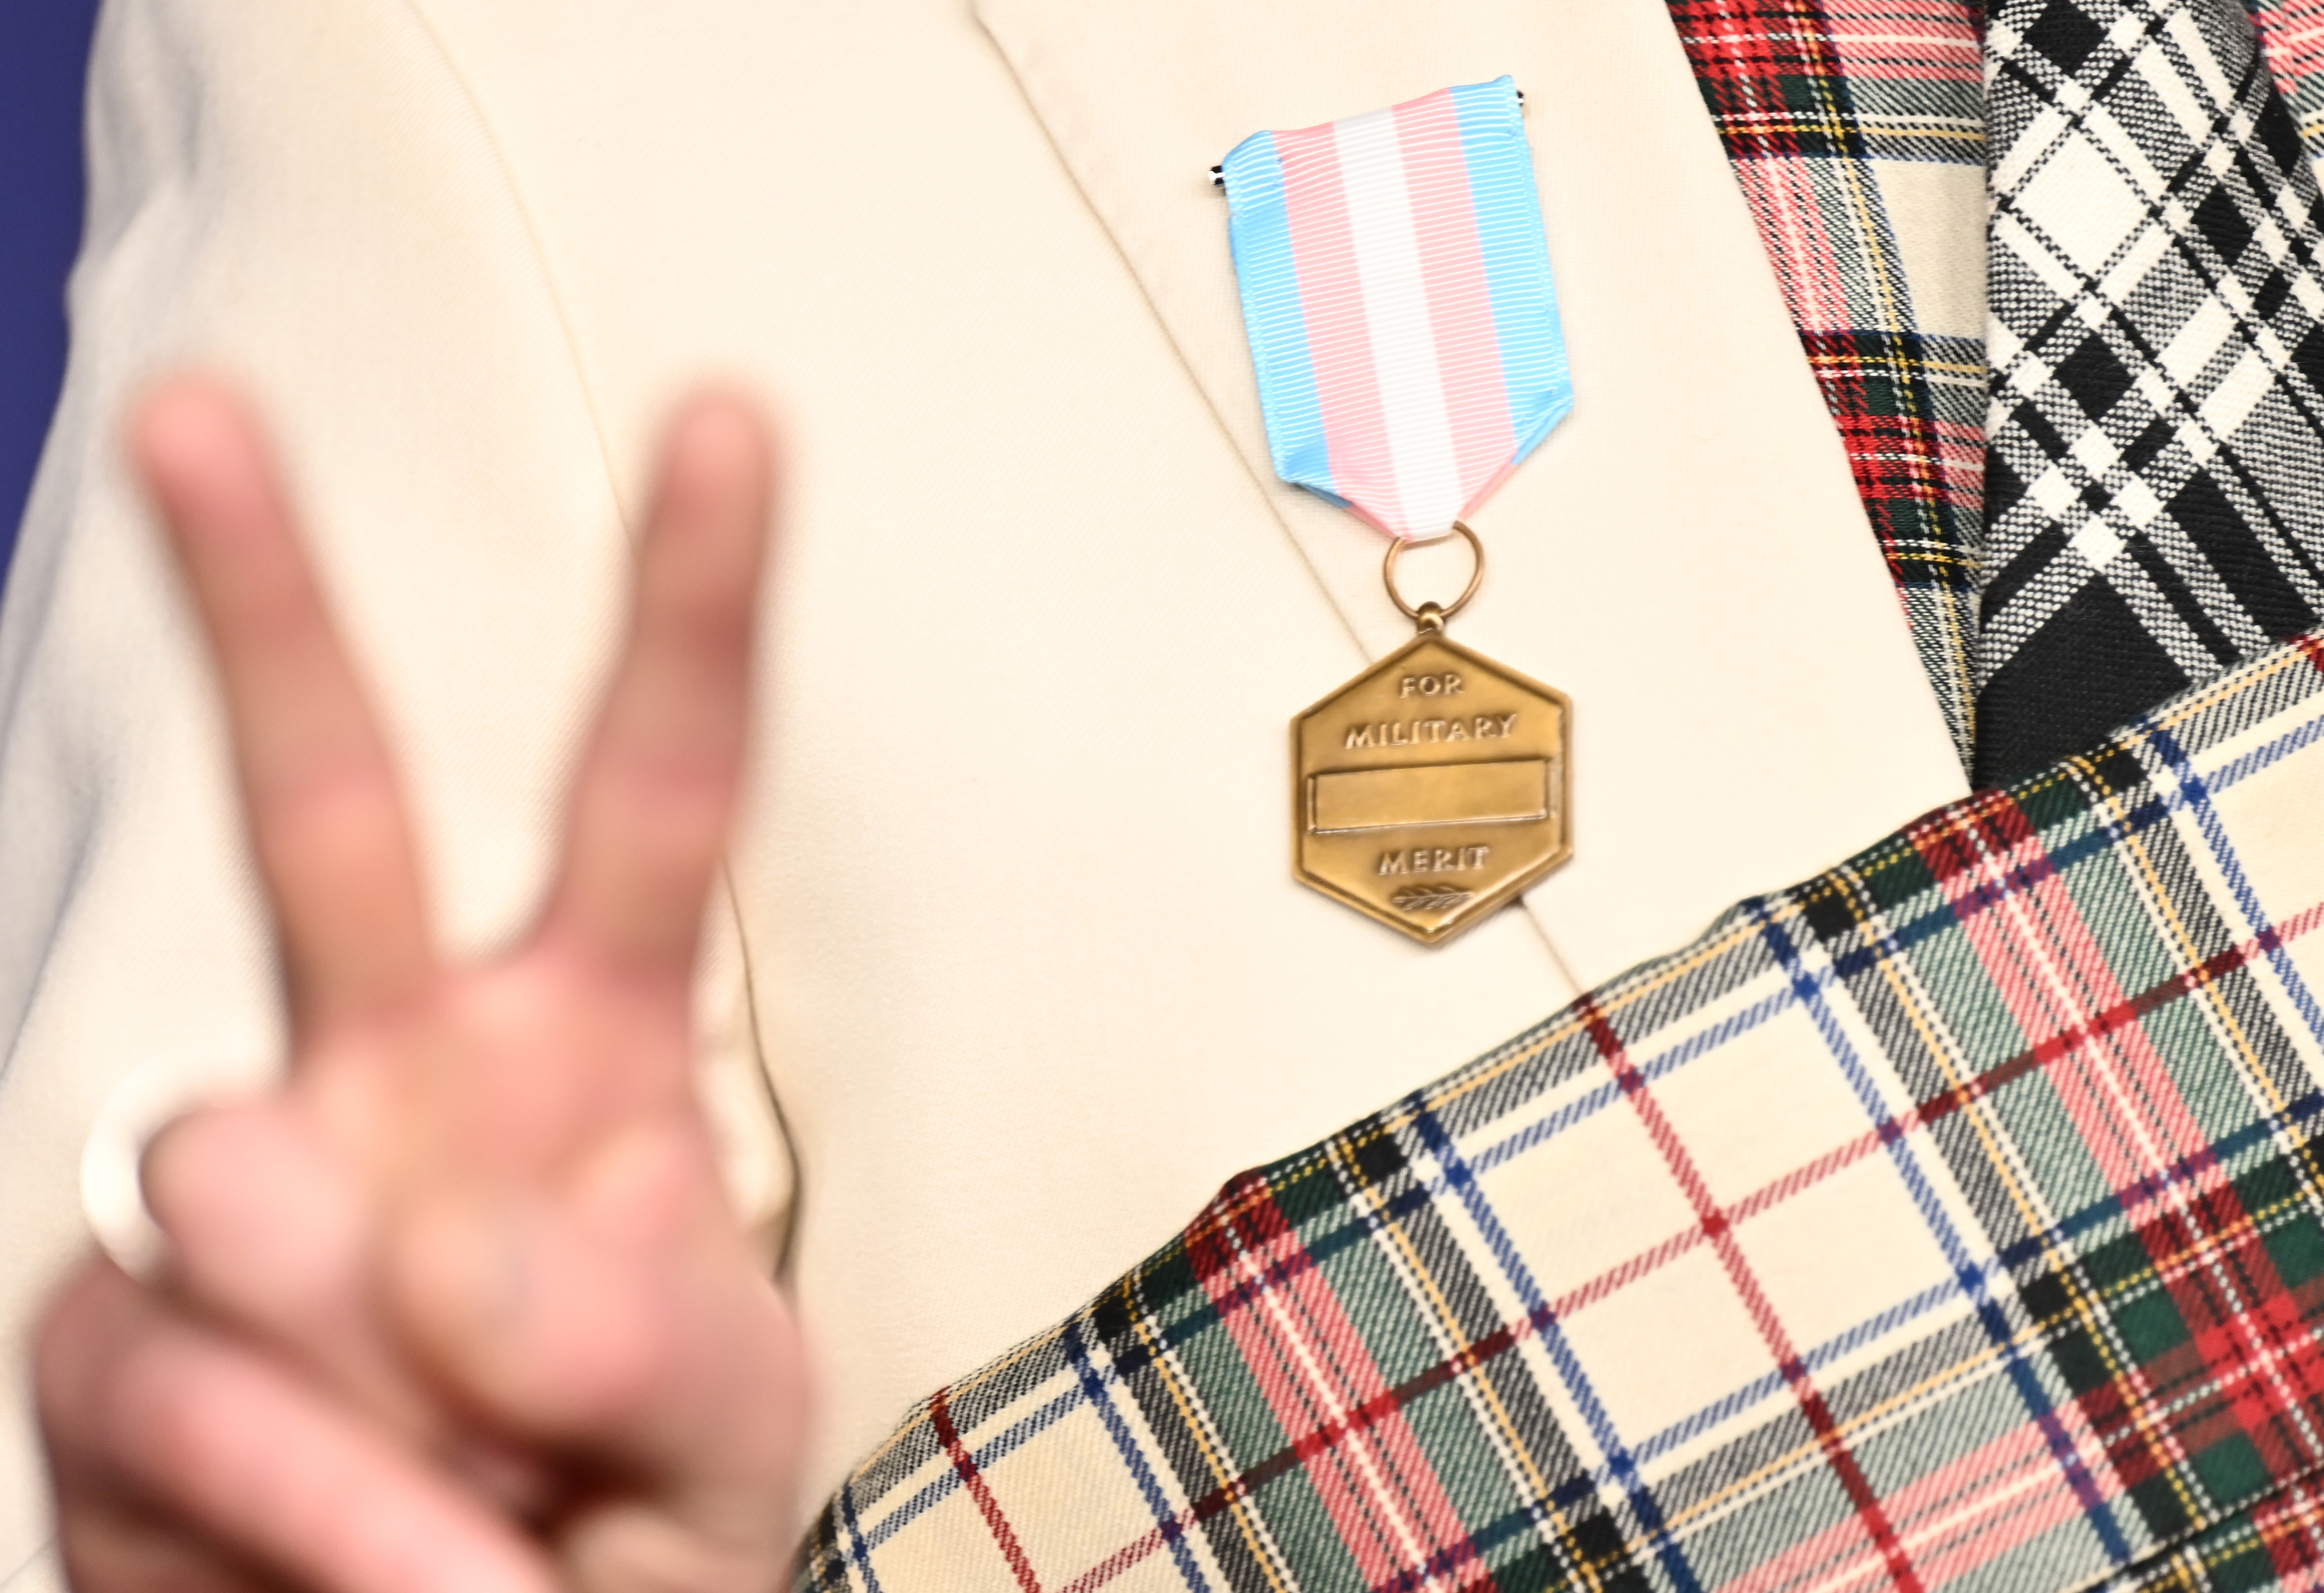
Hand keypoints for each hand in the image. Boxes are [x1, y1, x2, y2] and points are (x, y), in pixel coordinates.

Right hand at [34, 380, 806, 1592]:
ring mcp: (236, 1194)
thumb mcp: (719, 1436)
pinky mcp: (115, 1338)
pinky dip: (314, 1504)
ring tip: (489, 1525)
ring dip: (383, 1391)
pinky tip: (381, 1562)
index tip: (731, 414)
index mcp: (588, 1045)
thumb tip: (426, 1243)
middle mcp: (394, 1069)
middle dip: (262, 606)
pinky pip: (174, 1376)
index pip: (657, 796)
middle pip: (326, 802)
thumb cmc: (637, 1525)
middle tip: (192, 407)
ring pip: (233, 1170)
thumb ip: (639, 1338)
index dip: (694, 607)